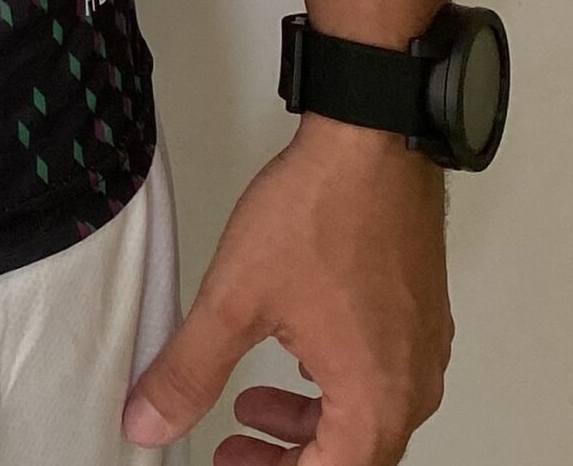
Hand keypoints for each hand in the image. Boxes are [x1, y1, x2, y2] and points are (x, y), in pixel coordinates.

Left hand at [123, 120, 451, 464]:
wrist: (373, 138)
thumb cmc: (322, 213)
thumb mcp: (237, 297)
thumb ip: (190, 369)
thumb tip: (148, 422)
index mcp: (377, 401)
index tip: (228, 461)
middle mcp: (413, 384)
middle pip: (353, 454)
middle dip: (290, 456)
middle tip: (235, 442)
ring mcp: (424, 345)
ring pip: (367, 415)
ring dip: (309, 420)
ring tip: (251, 399)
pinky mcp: (420, 310)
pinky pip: (381, 373)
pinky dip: (333, 381)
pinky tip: (296, 351)